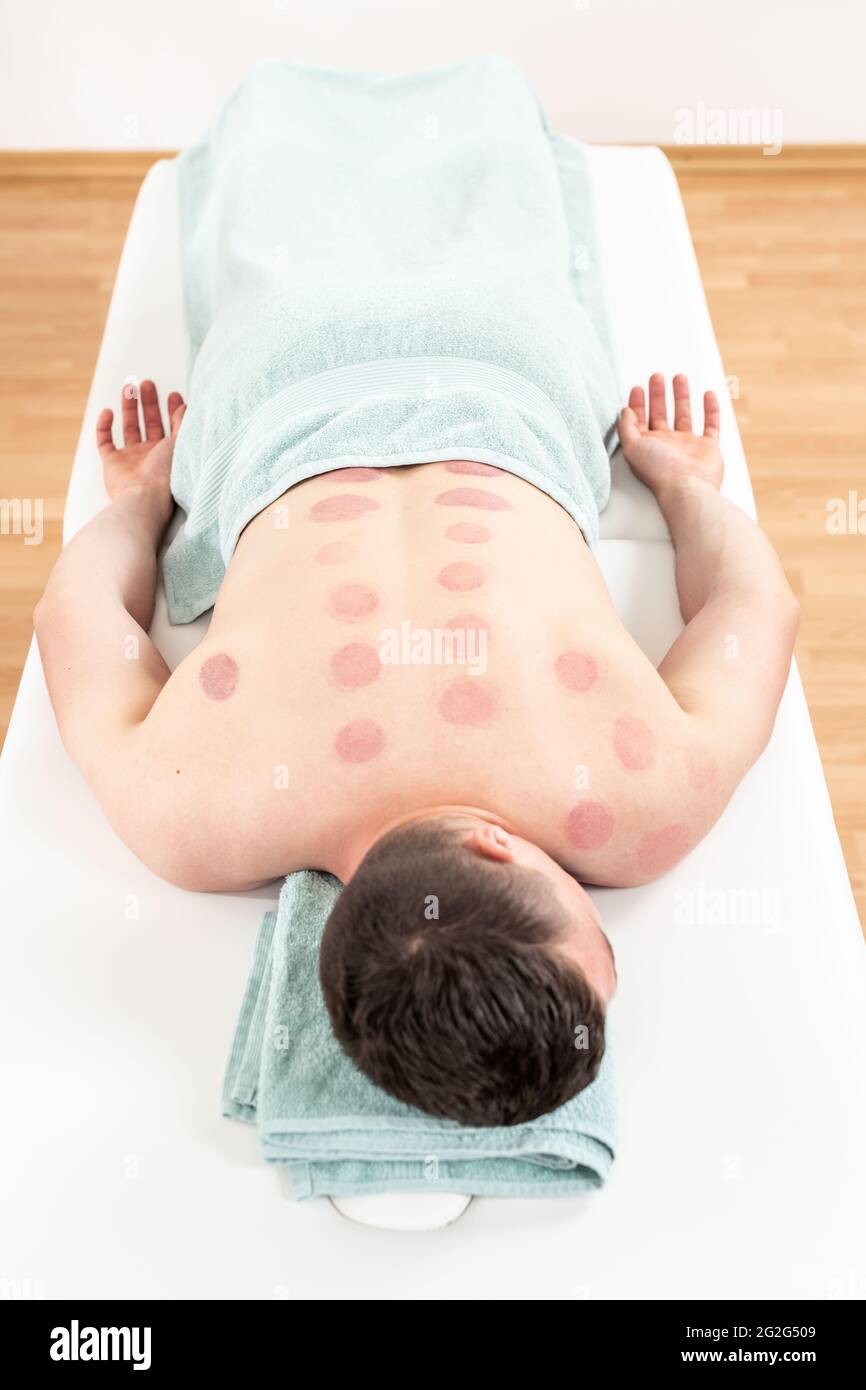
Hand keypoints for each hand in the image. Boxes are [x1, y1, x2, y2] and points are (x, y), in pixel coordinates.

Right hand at [96, 380, 184, 515]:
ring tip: (129, 387)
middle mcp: (151, 456)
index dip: (173, 410)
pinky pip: (104, 441)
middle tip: (147, 383)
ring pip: (129, 428)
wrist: (143, 498)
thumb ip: (183, 424)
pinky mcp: (112, 464)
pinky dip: (103, 426)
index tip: (174, 394)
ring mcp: (131, 459)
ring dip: (129, 407)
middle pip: (150, 424)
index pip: (173, 427)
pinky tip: (108, 412)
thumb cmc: (166, 476)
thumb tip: (186, 406)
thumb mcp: (180, 444)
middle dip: (149, 403)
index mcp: (171, 454)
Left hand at [618, 374, 721, 495]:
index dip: (637, 403)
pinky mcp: (708, 447)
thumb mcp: (633, 446)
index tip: (637, 387)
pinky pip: (711, 424)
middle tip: (657, 376)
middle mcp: (667, 445)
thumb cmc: (659, 470)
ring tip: (679, 377)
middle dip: (658, 395)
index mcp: (647, 445)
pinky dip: (711, 409)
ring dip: (682, 396)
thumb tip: (624, 410)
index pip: (640, 420)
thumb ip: (626, 427)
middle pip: (661, 414)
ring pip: (684, 415)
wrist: (687, 487)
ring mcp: (688, 446)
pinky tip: (708, 394)